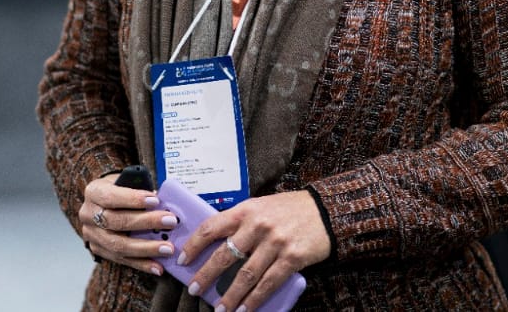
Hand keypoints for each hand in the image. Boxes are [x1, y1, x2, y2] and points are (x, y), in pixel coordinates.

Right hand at [80, 172, 179, 275]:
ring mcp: (92, 235)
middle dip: (146, 222)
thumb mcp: (125, 181)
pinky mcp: (98, 250)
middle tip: (170, 222)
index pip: (111, 197)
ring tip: (167, 249)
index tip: (156, 200)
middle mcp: (88, 214)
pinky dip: (142, 264)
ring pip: (118, 245)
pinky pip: (121, 260)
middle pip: (116, 222)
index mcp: (93, 192)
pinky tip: (158, 266)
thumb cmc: (120, 189)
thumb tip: (164, 202)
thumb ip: (140, 188)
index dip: (133, 199)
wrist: (103, 203)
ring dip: (146, 248)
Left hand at [179, 190, 330, 310]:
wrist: (326, 210)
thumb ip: (241, 222)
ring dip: (230, 295)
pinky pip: (268, 283)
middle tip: (194, 289)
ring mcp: (275, 242)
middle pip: (224, 255)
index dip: (194, 245)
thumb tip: (216, 244)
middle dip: (206, 275)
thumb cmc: (290, 209)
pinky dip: (254, 299)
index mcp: (246, 210)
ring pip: (245, 275)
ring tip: (220, 309)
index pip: (211, 227)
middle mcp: (258, 225)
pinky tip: (245, 309)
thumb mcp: (261, 206)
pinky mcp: (291, 258)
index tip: (182, 260)